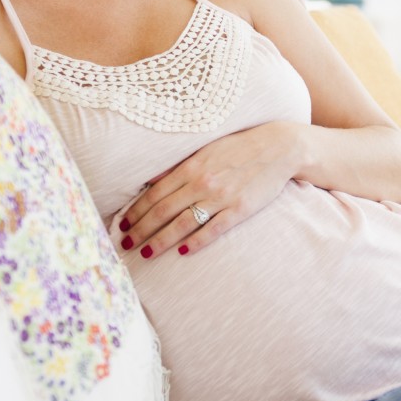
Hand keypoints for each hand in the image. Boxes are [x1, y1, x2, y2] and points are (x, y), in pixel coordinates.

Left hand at [118, 121, 299, 259]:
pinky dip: (195, 242)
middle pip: (163, 211)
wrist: (277, 148)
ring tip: (146, 253)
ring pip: (182, 224)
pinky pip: (213, 230)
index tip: (123, 224)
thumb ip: (178, 166)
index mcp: (191, 167)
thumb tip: (150, 180)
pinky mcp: (239, 210)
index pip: (155, 193)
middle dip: (141, 229)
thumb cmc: (239, 147)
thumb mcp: (205, 149)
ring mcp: (221, 198)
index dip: (136, 210)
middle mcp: (202, 183)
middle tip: (125, 244)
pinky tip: (182, 251)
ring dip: (161, 241)